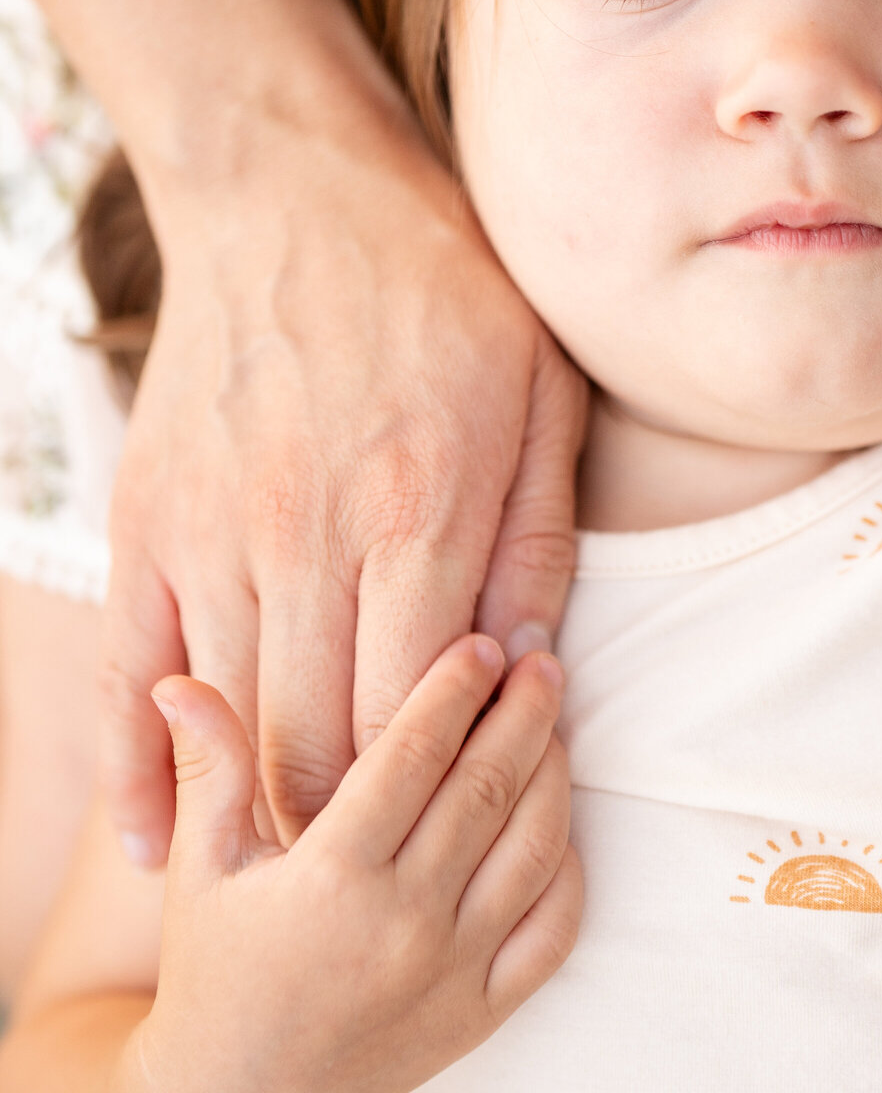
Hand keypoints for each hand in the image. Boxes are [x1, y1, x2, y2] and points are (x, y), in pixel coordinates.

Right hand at [100, 110, 587, 865]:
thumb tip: (533, 668)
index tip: (450, 844)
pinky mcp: (147, 521)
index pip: (418, 711)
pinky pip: (130, 671)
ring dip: (260, 815)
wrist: (298, 198)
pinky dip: (138, 766)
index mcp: (419, 510)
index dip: (432, 798)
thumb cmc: (444, 296)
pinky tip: (163, 841)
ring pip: (227, 720)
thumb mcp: (539, 398)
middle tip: (375, 894)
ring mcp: (212, 530)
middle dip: (346, 836)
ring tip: (295, 888)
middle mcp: (307, 533)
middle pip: (316, 739)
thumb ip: (537, 539)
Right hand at [134, 634, 580, 1092]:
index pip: (411, 757)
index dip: (452, 690)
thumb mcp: (200, 868)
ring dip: (552, 775)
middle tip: (537, 654)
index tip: (479, 641)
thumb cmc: (214, 970)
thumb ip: (209, 767)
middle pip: (485, 790)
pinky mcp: (482, 1013)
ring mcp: (451, 974)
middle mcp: (402, 925)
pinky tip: (559, 816)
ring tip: (552, 718)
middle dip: (521, 713)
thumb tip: (177, 678)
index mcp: (330, 879)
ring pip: (532, 849)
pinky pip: (553, 929)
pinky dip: (567, 866)